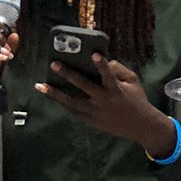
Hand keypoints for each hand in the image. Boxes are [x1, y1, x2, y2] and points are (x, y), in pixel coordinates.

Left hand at [36, 55, 176, 157]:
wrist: (139, 126)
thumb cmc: (136, 99)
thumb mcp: (133, 81)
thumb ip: (119, 69)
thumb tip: (105, 61)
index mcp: (115, 89)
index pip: (108, 74)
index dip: (102, 64)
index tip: (94, 54)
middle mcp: (103, 100)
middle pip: (82, 86)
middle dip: (68, 74)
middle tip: (53, 64)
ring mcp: (95, 112)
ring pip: (71, 102)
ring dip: (55, 94)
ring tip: (40, 86)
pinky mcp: (91, 120)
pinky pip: (74, 111)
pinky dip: (63, 104)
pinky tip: (52, 96)